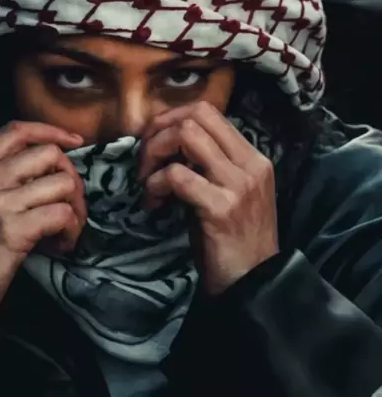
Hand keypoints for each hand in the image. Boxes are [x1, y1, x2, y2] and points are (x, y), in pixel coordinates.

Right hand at [0, 121, 85, 356]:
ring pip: (62, 183)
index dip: (52, 132)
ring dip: (76, 209)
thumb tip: (34, 177)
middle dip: (71, 179)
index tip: (74, 143)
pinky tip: (60, 247)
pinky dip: (71, 230)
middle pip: (49, 155)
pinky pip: (61, 215)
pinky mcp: (11, 232)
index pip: (17, 130)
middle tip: (69, 207)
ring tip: (64, 233)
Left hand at [139, 102, 278, 294]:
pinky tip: (153, 205)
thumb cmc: (233, 242)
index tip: (153, 144)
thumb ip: (209, 166)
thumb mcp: (228, 194)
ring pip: (185, 135)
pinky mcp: (220, 208)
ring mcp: (237, 185)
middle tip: (144, 161)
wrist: (253, 284)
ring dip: (154, 153)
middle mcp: (250, 165)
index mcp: (253, 158)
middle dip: (158, 132)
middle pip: (196, 115)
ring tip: (147, 181)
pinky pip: (176, 176)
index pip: (208, 112)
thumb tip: (167, 144)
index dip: (171, 119)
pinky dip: (154, 185)